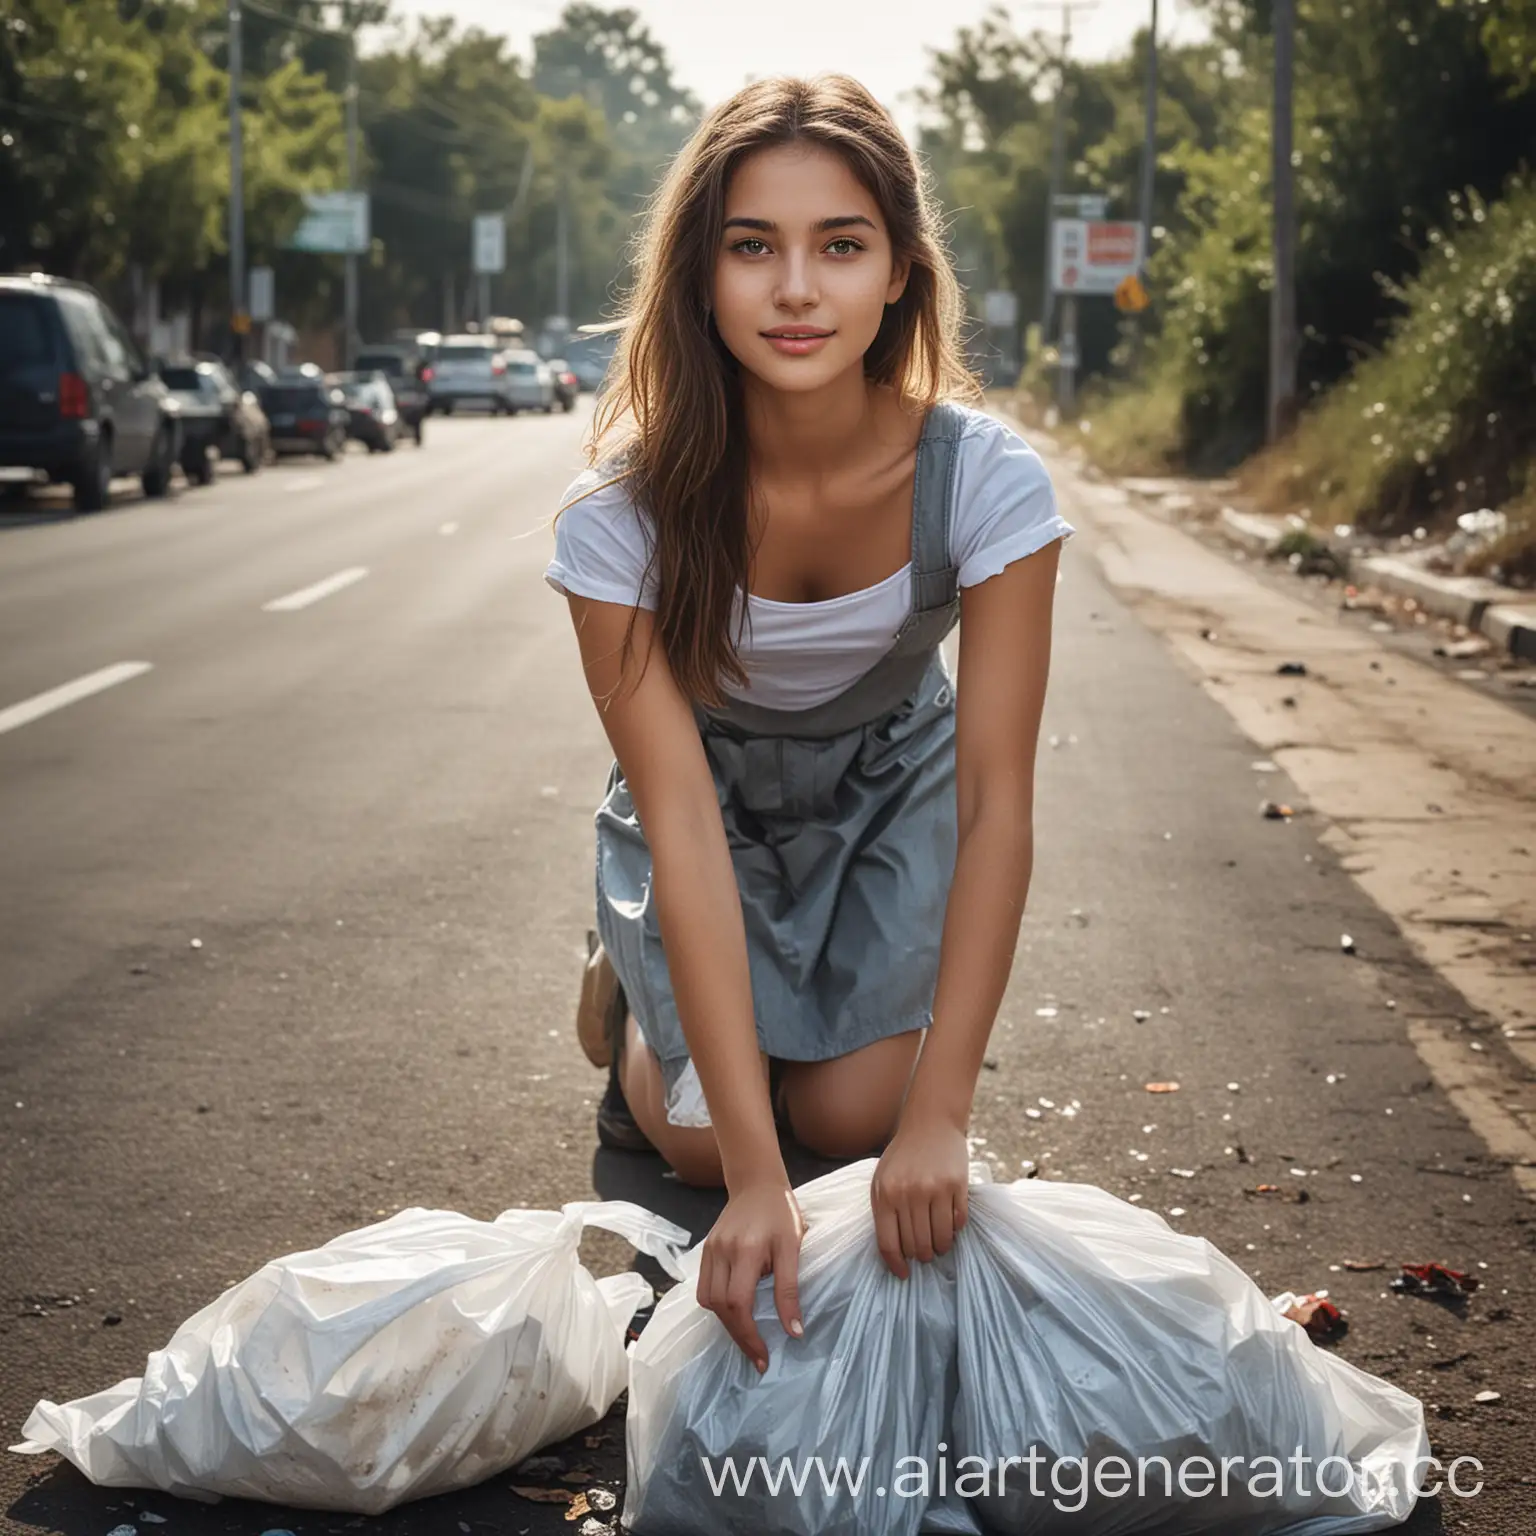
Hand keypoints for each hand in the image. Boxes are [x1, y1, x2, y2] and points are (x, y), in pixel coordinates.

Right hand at [697, 1177, 805, 1372]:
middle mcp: (722, 1251)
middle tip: (758, 1357)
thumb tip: (794, 1331)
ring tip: (748, 1337)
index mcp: (746, 1250)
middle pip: (720, 1306)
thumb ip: (789, 1289)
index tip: (764, 1357)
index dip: (749, 1335)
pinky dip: (718, 1306)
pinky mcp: (705, 1250)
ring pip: (707, 1300)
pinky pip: (704, 1287)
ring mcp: (710, 1250)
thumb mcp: (793, 1247)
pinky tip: (735, 1313)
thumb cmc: (781, 1213)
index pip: (738, 1303)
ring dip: (726, 1323)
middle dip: (739, 1336)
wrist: (757, 1184)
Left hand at [871, 1110, 970, 1278]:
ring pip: (940, 1239)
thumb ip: (884, 1212)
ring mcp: (935, 1189)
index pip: (889, 1243)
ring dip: (940, 1248)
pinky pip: (958, 1222)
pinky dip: (955, 1229)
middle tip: (924, 1253)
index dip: (896, 1264)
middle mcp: (909, 1193)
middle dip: (921, 1256)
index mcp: (886, 1194)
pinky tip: (950, 1223)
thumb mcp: (882, 1179)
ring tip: (939, 1244)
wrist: (931, 1123)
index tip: (903, 1275)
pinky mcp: (958, 1185)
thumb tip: (894, 1252)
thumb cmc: (903, 1156)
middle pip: (916, 1246)